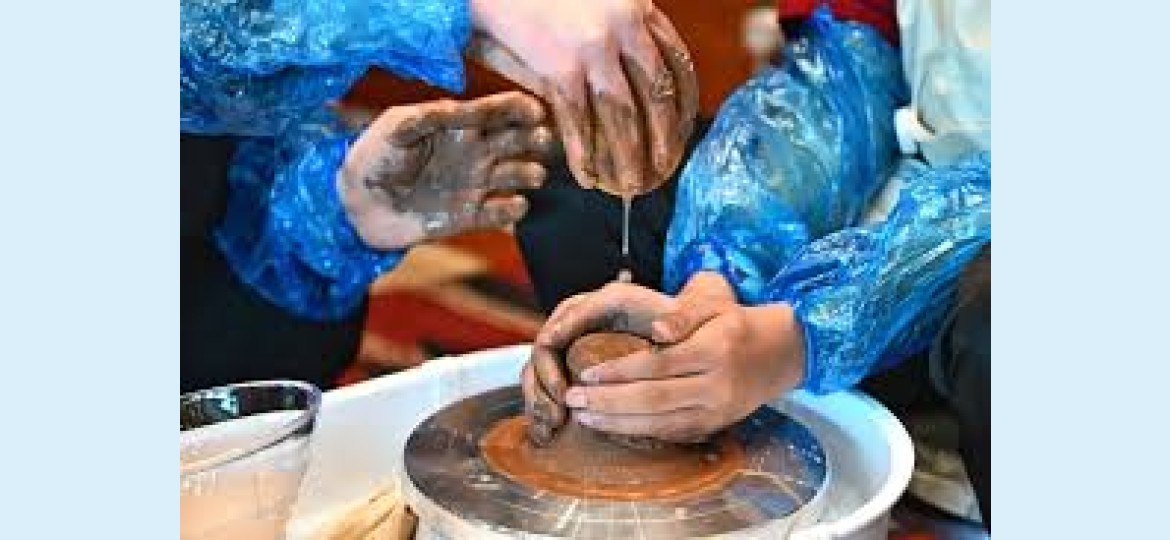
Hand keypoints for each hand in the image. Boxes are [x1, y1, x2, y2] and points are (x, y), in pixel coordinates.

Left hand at [337, 92, 551, 249]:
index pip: (497, 112)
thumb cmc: (374, 158)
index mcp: (458, 126)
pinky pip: (499, 214)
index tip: (536, 111)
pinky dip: (512, 210)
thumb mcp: (394, 128)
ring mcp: (474, 184)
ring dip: (530, 173)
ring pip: (516, 175)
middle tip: (543, 141)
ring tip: (533, 175)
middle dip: (534, 139)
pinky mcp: (468, 216)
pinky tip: (516, 206)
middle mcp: (473, 152)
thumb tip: (455, 108)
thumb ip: (424, 118)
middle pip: (516, 141)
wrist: (358, 205)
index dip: (519, 108)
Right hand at [468, 0, 698, 195]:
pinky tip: (587, 177)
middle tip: (667, 166)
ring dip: (630, 154)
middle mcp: (623, 26)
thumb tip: (636, 80)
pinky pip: (579, 121)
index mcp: (636, 6)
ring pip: (623, 114)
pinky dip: (582, 154)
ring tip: (632, 184)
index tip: (685, 126)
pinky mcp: (560, 68)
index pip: (676, 61)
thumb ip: (617, 30)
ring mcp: (593, 48)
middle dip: (665, 135)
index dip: (684, 100)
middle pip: (657, 92)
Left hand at [526, 272, 805, 443]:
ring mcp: (717, 411)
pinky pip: (672, 434)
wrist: (779, 354)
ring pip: (661, 423)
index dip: (619, 372)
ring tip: (583, 417)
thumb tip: (655, 330)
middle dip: (608, 403)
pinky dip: (640, 432)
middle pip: (654, 399)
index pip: (658, 365)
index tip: (586, 375)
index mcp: (715, 350)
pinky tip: (612, 427)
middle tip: (572, 400)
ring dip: (618, 423)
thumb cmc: (735, 324)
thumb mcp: (714, 305)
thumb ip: (682, 315)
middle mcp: (718, 385)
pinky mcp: (714, 426)